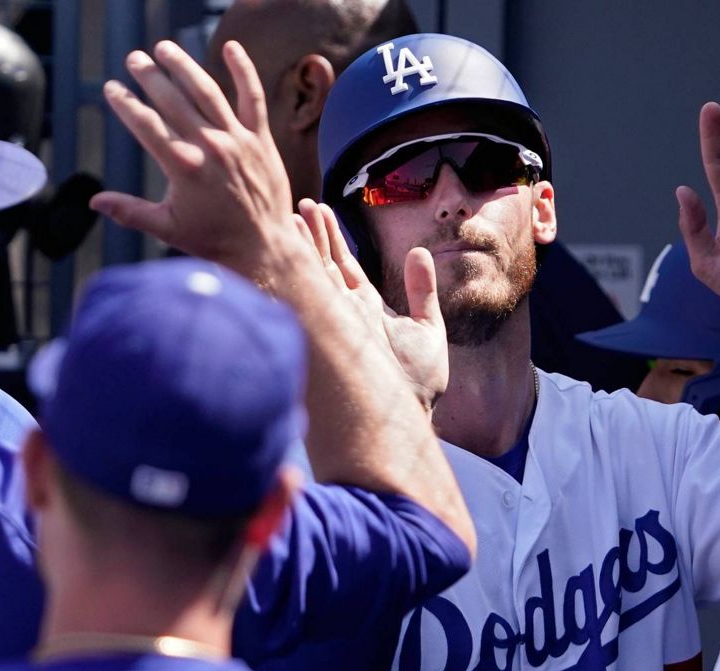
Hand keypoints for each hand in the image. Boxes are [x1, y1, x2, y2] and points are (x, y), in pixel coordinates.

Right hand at [89, 40, 298, 278]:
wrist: (263, 247)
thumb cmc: (214, 239)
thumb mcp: (167, 228)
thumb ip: (130, 211)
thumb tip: (93, 201)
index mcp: (182, 166)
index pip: (144, 123)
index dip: (125, 102)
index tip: (112, 88)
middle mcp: (209, 147)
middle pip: (172, 100)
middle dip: (149, 76)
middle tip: (135, 59)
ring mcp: (237, 140)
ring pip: (207, 92)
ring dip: (184, 66)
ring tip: (164, 49)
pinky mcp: (261, 140)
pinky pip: (253, 98)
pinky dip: (244, 71)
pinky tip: (230, 47)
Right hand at [298, 200, 448, 410]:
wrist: (408, 419)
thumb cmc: (418, 384)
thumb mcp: (428, 329)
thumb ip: (423, 292)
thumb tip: (418, 252)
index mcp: (366, 308)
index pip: (343, 266)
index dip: (331, 238)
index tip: (319, 209)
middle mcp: (346, 313)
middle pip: (323, 265)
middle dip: (312, 235)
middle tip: (300, 203)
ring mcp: (336, 322)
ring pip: (315, 276)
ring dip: (304, 246)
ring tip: (293, 215)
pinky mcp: (331, 332)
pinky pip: (313, 296)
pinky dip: (301, 271)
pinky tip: (291, 248)